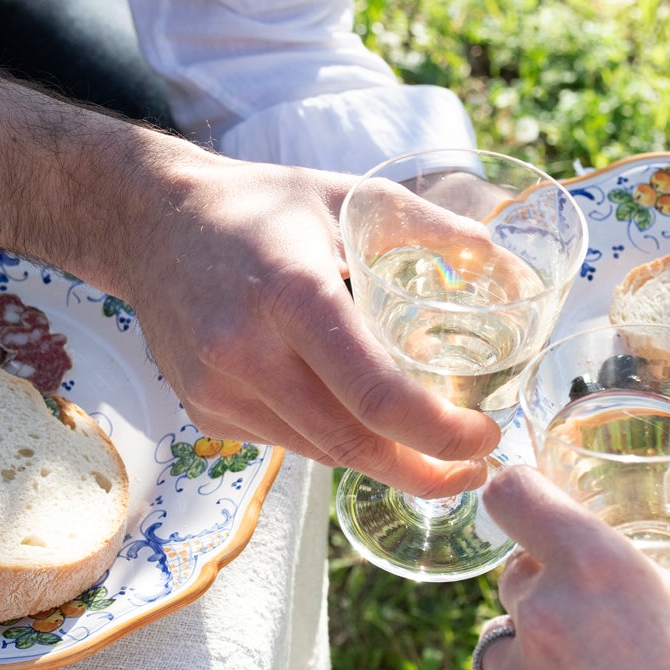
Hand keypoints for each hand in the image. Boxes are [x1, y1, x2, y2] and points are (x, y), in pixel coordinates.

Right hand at [0, 41, 498, 496]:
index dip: (440, 433)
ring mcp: (218, 388)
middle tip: (476, 471)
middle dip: (425, 472)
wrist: (152, 222)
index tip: (484, 437)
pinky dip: (333, 440)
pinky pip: (287, 443)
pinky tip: (357, 419)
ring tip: (433, 451)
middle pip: (353, 445)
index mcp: (292, 291)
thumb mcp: (353, 198)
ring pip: (322, 453)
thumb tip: (518, 275)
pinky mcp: (205, 411)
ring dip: (383, 461)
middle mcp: (246, 349)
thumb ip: (438, 235)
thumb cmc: (266, 207)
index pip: (375, 393)